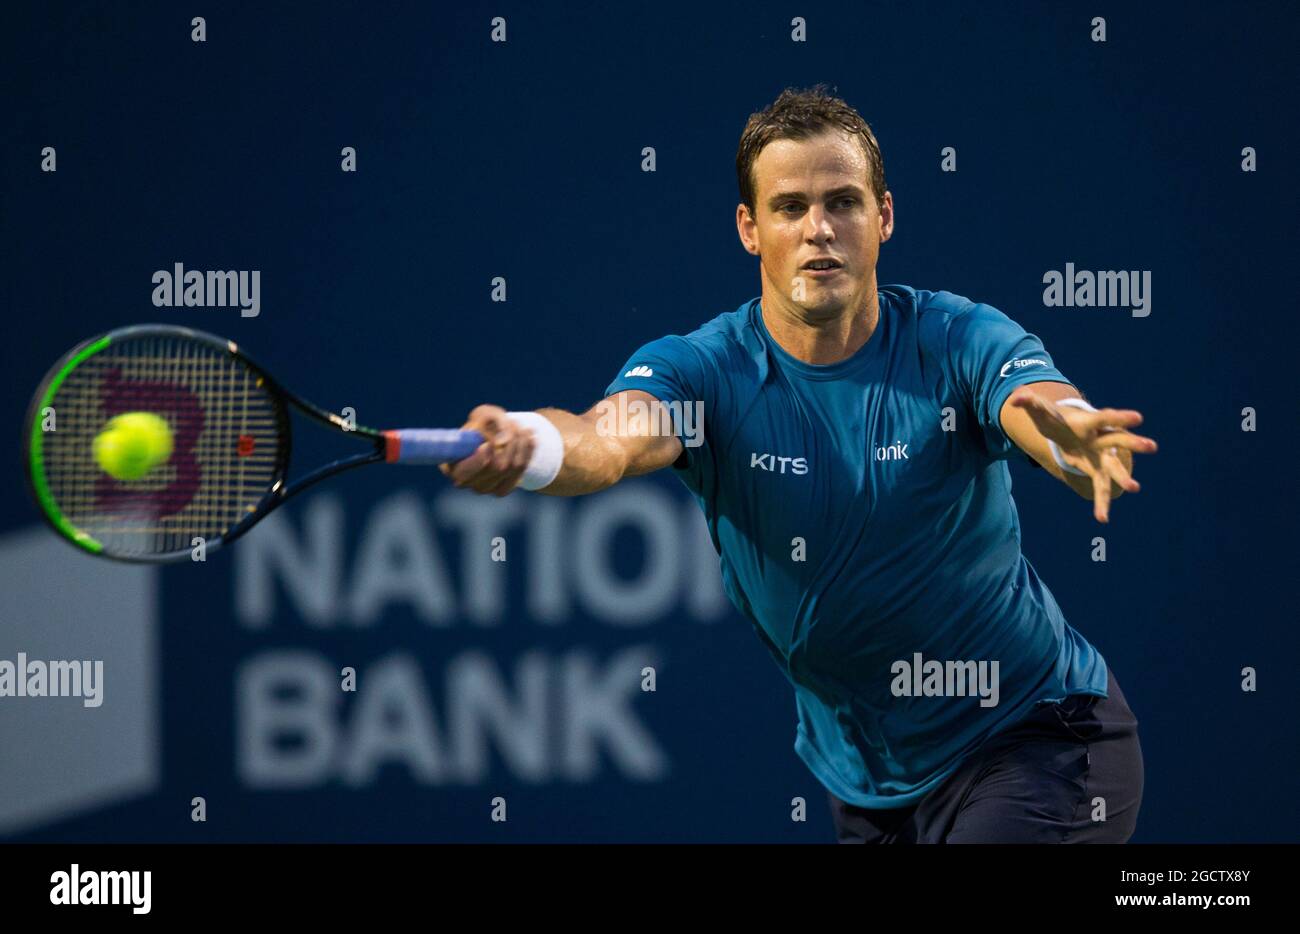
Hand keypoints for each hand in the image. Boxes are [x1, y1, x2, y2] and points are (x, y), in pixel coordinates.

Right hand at [438, 405, 535, 495]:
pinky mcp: (500, 490)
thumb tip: (503, 442)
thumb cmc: (484, 423)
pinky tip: (529, 439)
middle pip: (495, 468)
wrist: (498, 433)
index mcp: (451, 464)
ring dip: (520, 444)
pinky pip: (520, 471)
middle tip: (513, 424)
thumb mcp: (485, 414)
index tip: (488, 444)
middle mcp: (464, 481)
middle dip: (509, 443)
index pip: (464, 471)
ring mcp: (483, 488)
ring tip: (520, 427)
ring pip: (511, 468)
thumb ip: (491, 423)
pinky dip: (527, 452)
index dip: (479, 460)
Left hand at [1007, 390, 1157, 522]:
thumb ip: (1029, 402)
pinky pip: (1100, 487)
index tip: (1139, 418)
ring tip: (1133, 488)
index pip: (1105, 418)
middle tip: (1152, 446)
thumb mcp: (1041, 410)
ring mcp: (1100, 456)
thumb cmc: (1054, 417)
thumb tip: (1016, 399)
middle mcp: (1099, 438)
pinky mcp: (1095, 470)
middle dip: (1134, 443)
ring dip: (1122, 477)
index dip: (1120, 417)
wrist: (1064, 428)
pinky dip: (1101, 503)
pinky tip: (1102, 518)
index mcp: (1088, 422)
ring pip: (1113, 467)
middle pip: (1118, 440)